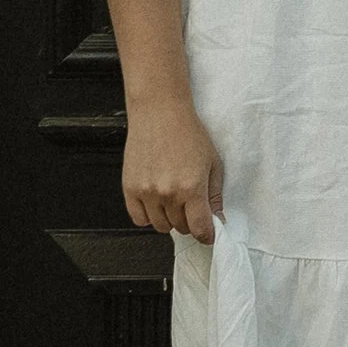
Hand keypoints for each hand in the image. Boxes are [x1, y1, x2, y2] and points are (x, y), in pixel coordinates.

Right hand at [122, 102, 222, 241]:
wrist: (159, 111)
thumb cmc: (188, 133)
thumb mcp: (213, 163)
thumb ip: (215, 195)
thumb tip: (217, 219)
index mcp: (192, 188)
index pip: (200, 229)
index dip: (207, 235)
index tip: (208, 233)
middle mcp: (168, 193)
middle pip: (181, 228)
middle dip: (189, 222)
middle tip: (190, 206)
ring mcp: (147, 192)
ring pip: (161, 226)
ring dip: (169, 219)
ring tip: (173, 201)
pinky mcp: (130, 187)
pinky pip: (138, 218)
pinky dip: (148, 216)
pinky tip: (156, 203)